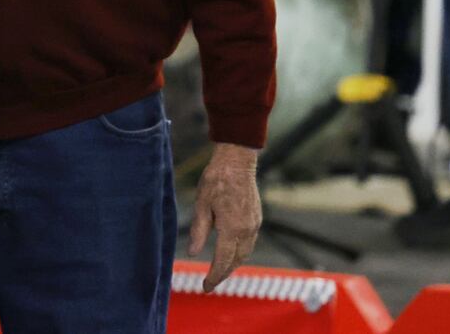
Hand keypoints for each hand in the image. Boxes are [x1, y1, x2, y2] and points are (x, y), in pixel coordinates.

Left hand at [188, 142, 260, 290]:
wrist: (237, 161)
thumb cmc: (216, 179)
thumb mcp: (202, 204)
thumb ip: (199, 230)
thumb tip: (193, 253)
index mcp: (231, 228)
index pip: (222, 260)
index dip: (214, 276)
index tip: (206, 287)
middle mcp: (246, 229)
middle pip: (236, 261)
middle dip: (223, 274)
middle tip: (210, 283)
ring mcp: (254, 224)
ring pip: (245, 253)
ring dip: (232, 264)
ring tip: (219, 271)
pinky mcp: (257, 219)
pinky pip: (249, 243)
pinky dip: (239, 252)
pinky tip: (230, 252)